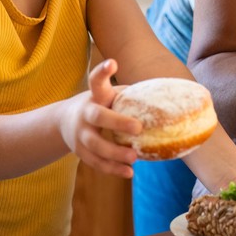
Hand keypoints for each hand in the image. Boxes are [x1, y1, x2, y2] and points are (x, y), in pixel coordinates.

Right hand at [57, 58, 141, 179]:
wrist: (64, 121)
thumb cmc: (100, 105)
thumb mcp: (109, 96)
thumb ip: (131, 97)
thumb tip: (171, 98)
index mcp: (95, 96)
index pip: (96, 81)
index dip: (103, 72)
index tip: (113, 63)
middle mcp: (85, 113)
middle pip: (98, 116)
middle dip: (117, 122)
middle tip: (138, 128)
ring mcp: (80, 134)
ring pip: (95, 145)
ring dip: (115, 153)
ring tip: (135, 157)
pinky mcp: (80, 151)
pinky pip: (96, 162)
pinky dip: (112, 169)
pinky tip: (129, 172)